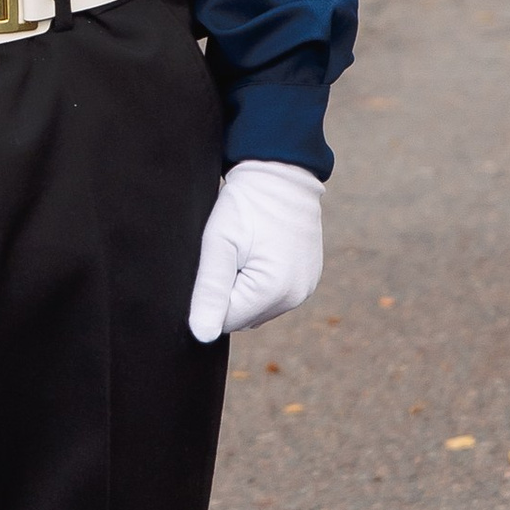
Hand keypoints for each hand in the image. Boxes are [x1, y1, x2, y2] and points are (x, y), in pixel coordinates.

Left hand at [187, 162, 324, 343]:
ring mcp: (305, 290)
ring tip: (244, 250)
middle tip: (229, 253)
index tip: (215, 262)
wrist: (281, 174)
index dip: (210, 295)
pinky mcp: (308, 280)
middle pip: (242, 317)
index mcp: (273, 291)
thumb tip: (201, 335)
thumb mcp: (218, 243)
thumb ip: (209, 291)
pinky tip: (258, 252)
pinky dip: (260, 282)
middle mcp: (295, 297)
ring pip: (256, 308)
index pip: (224, 321)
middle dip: (228, 293)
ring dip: (243, 289)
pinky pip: (274, 296)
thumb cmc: (246, 204)